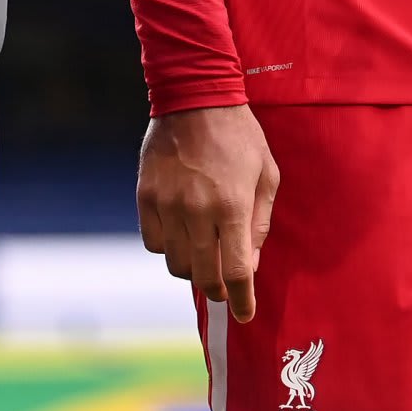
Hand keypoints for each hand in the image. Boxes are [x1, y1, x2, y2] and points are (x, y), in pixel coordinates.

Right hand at [138, 104, 280, 322]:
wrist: (195, 96)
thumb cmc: (239, 135)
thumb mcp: (266, 174)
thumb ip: (260, 223)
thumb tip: (250, 265)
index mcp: (233, 206)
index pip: (237, 271)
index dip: (241, 300)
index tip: (245, 315)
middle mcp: (198, 211)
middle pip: (204, 275)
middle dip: (217, 290)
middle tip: (224, 288)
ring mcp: (168, 205)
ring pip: (175, 264)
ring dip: (191, 269)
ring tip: (202, 256)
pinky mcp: (145, 196)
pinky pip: (153, 242)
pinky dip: (166, 247)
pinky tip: (179, 234)